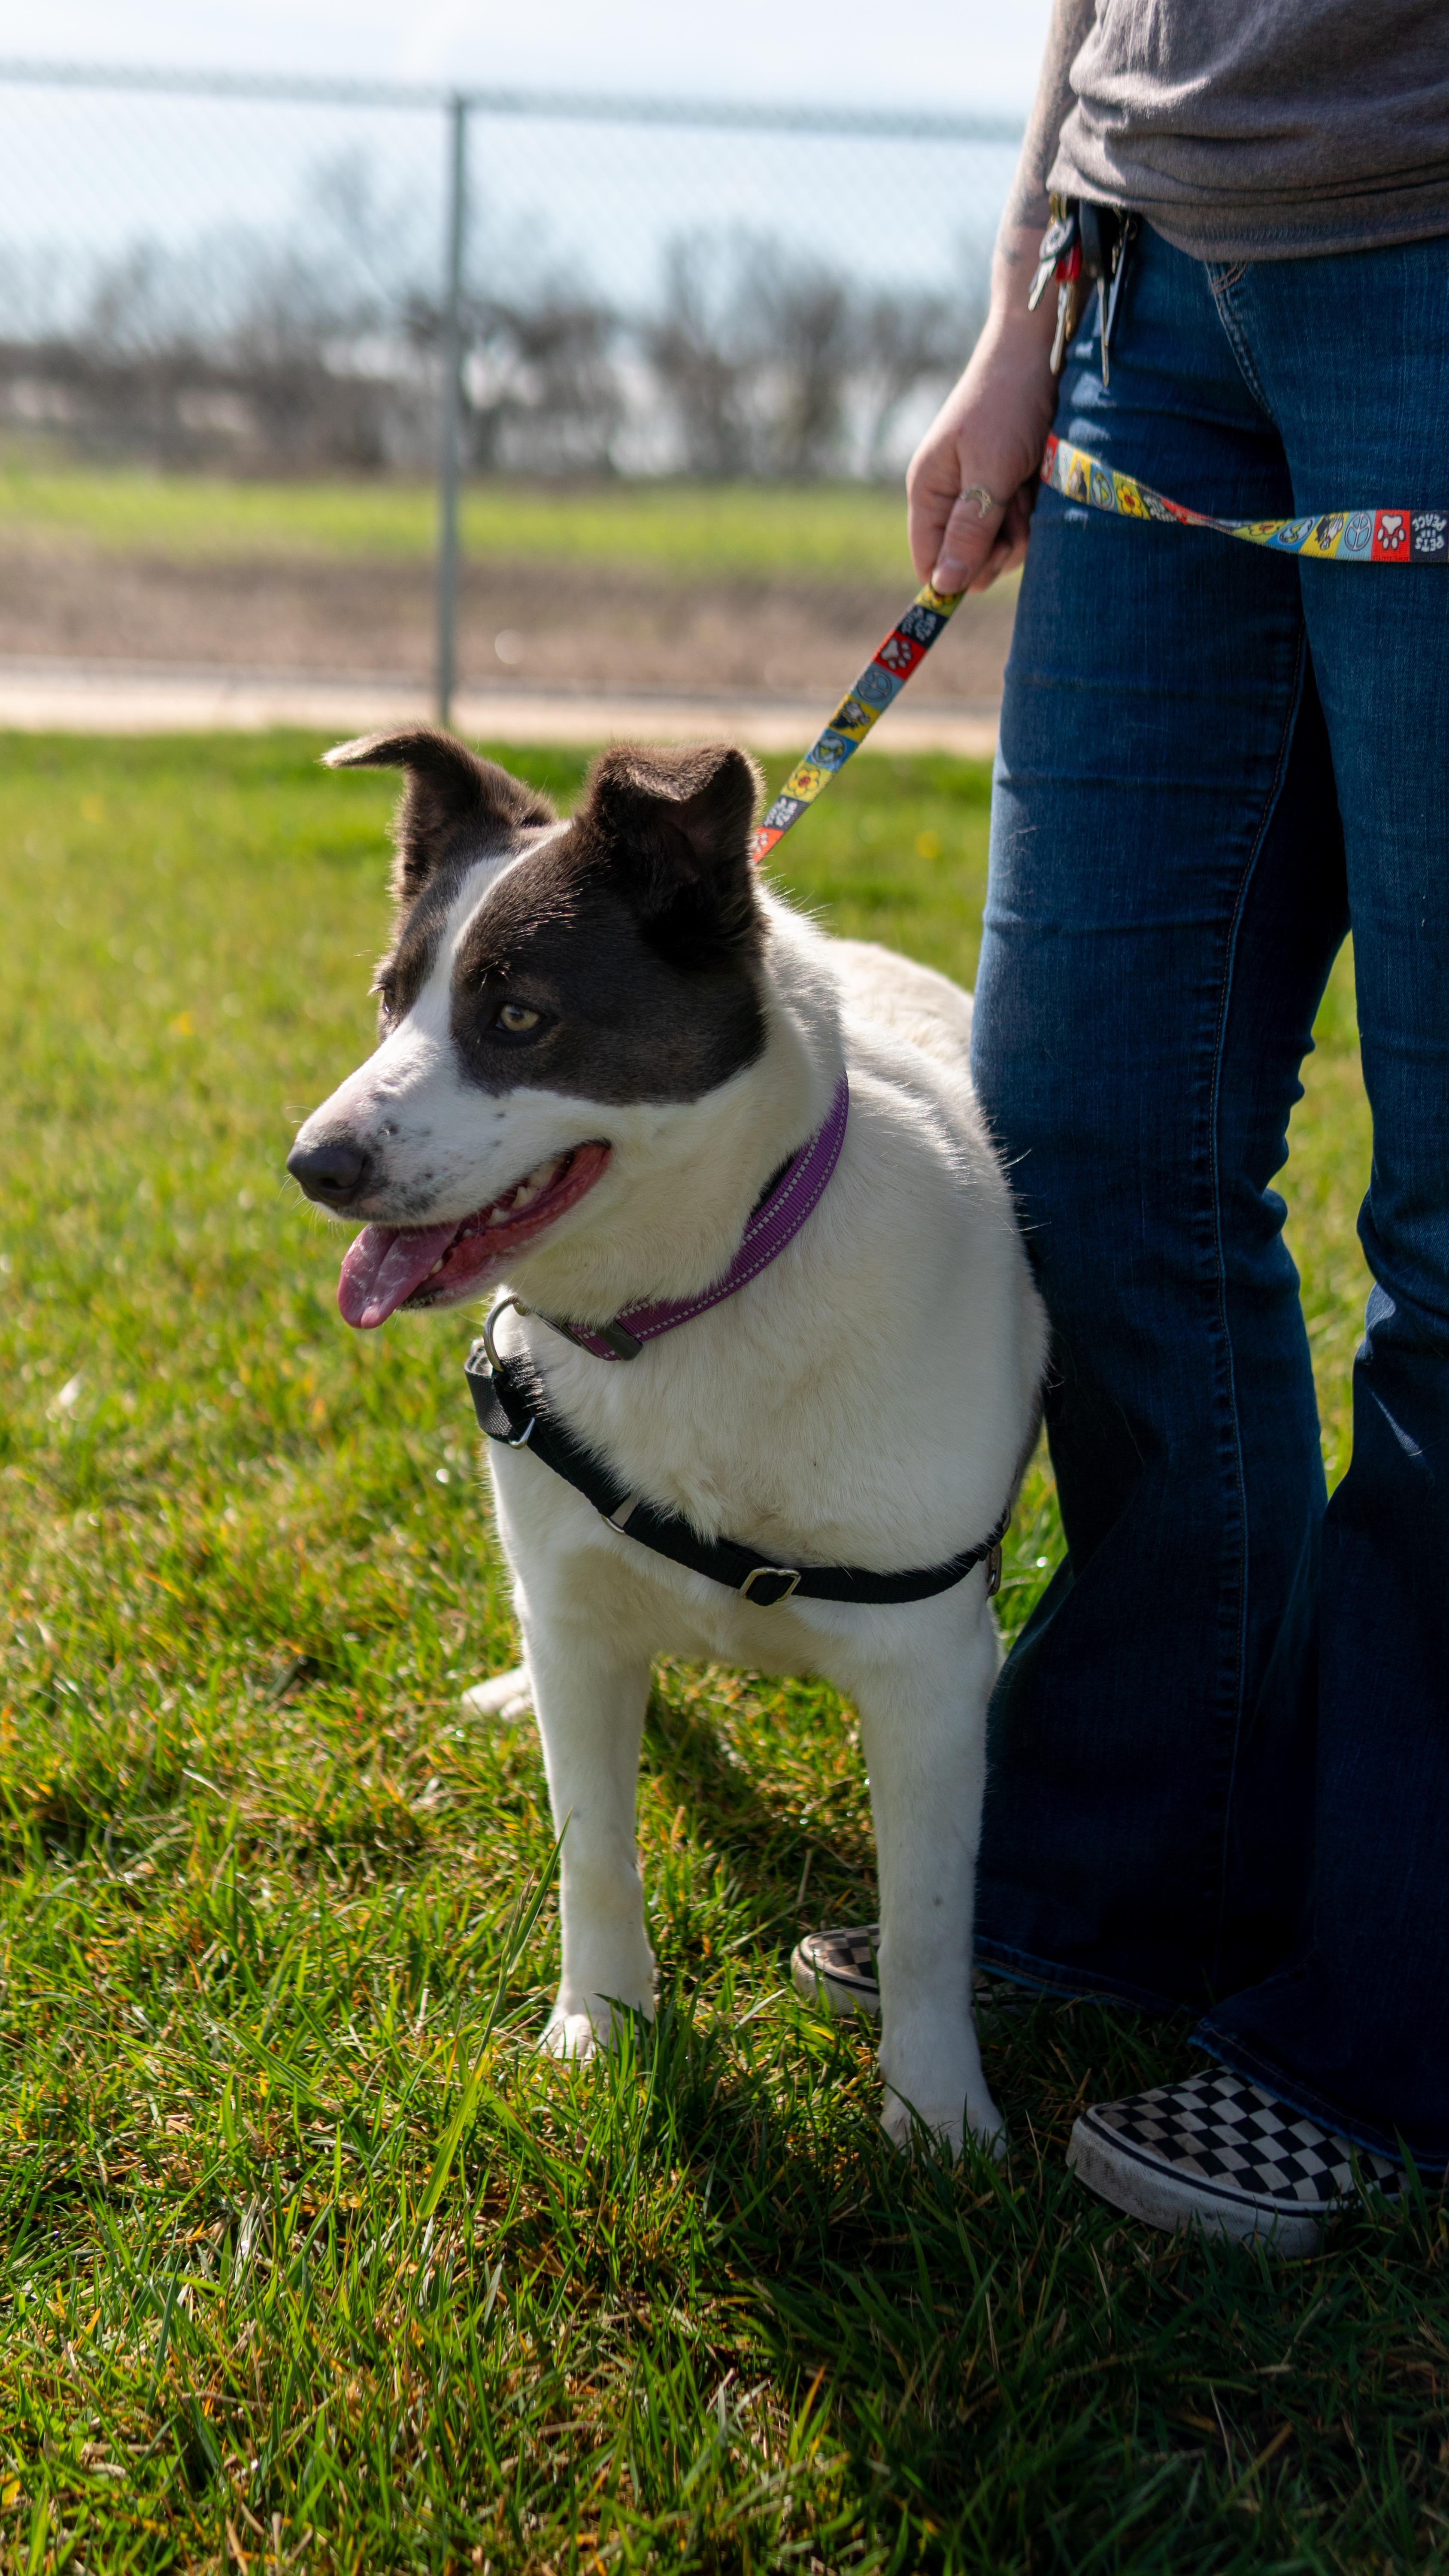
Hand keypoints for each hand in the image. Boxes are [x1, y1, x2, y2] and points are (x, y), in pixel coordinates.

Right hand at [906, 224, 1060, 594]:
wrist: (1042, 351)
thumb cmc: (1009, 403)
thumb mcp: (990, 470)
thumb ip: (968, 530)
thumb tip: (943, 586)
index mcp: (928, 490)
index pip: (929, 561)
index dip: (957, 574)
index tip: (990, 563)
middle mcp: (950, 497)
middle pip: (969, 561)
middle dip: (999, 546)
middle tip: (1016, 507)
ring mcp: (980, 493)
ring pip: (1000, 547)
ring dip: (1022, 527)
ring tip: (1030, 484)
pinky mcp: (1009, 487)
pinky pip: (1021, 525)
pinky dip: (1035, 510)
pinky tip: (1038, 479)